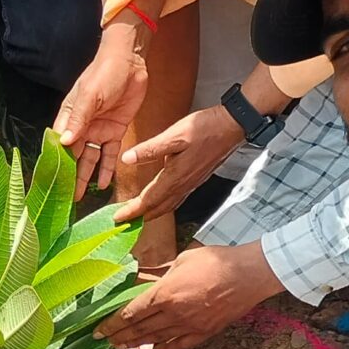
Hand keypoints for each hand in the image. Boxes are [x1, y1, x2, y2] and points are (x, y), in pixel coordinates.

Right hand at [57, 26, 149, 195]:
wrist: (130, 62)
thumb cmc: (104, 73)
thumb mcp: (90, 95)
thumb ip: (78, 119)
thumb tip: (65, 142)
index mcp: (69, 116)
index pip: (58, 144)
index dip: (54, 162)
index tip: (49, 181)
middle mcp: (82, 126)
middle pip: (73, 155)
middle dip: (68, 175)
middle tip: (64, 197)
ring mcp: (99, 130)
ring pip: (90, 158)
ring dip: (85, 176)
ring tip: (80, 196)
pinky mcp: (115, 130)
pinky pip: (110, 154)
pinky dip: (107, 168)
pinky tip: (104, 183)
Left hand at [99, 243, 281, 348]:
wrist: (247, 274)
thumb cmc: (215, 261)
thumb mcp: (181, 260)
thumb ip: (160, 274)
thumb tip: (144, 279)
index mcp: (164, 293)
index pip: (131, 313)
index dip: (113, 323)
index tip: (99, 330)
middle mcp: (173, 314)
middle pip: (140, 329)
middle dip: (120, 336)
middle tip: (106, 343)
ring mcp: (189, 326)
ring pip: (157, 340)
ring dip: (138, 346)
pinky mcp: (204, 333)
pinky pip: (180, 346)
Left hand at [113, 105, 243, 222]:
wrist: (232, 127)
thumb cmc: (206, 128)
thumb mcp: (174, 135)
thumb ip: (150, 149)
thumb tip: (127, 159)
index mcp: (175, 176)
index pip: (148, 200)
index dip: (131, 211)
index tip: (117, 218)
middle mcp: (183, 184)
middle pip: (158, 209)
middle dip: (139, 217)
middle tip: (122, 221)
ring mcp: (191, 183)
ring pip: (168, 206)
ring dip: (151, 213)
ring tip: (137, 215)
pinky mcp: (196, 178)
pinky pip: (177, 199)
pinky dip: (164, 205)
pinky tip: (161, 200)